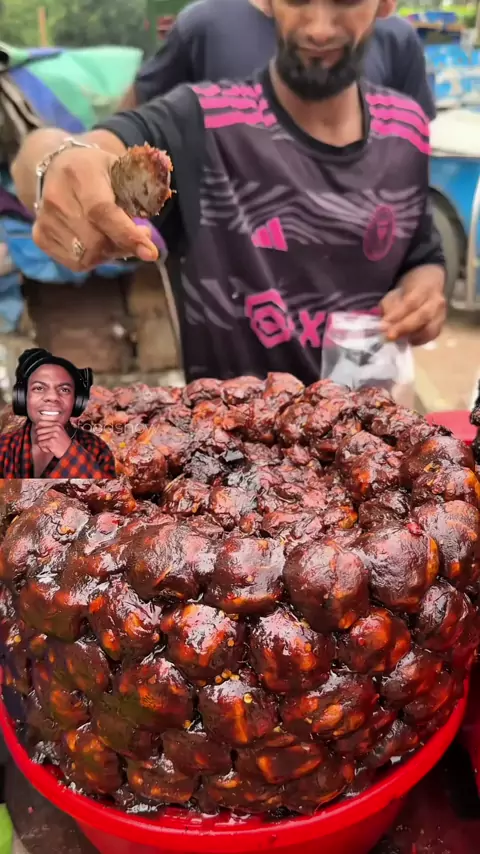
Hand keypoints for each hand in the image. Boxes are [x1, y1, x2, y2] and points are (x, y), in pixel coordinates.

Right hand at [32, 147, 157, 270]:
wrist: (54, 167)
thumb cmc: (97, 170)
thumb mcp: (122, 167)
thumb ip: (142, 187)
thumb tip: (154, 211)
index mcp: (80, 174)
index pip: (102, 212)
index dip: (127, 234)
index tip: (151, 252)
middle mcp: (57, 197)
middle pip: (96, 242)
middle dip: (123, 245)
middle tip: (138, 236)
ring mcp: (45, 219)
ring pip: (87, 257)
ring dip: (110, 253)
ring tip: (115, 236)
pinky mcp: (40, 236)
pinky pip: (75, 263)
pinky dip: (94, 259)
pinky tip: (98, 240)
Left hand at [35, 421, 71, 457]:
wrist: (69, 451)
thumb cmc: (63, 442)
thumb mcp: (59, 431)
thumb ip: (50, 427)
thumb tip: (36, 426)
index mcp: (57, 424)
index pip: (41, 423)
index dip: (38, 428)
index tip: (40, 433)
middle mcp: (55, 428)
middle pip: (38, 431)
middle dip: (40, 437)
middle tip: (45, 441)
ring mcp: (53, 435)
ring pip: (39, 438)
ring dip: (42, 443)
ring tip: (48, 446)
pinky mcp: (51, 442)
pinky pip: (40, 444)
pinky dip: (43, 448)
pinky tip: (49, 449)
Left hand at [380, 265, 446, 345]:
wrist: (429, 286)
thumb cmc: (408, 290)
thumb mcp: (395, 293)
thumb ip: (389, 307)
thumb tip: (383, 325)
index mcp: (425, 287)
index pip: (411, 302)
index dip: (397, 315)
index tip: (383, 325)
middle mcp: (437, 301)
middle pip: (422, 316)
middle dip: (404, 328)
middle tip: (388, 336)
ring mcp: (441, 314)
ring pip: (430, 329)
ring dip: (412, 336)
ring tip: (396, 340)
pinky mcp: (440, 326)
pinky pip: (431, 336)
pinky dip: (418, 340)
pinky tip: (407, 340)